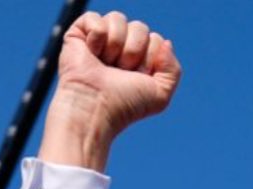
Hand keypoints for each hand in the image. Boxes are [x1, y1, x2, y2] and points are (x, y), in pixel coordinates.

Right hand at [39, 10, 182, 170]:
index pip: (156, 40)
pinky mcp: (80, 33)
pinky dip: (97, 37)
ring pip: (119, 19)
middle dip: (133, 52)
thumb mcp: (160, 94)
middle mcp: (120, 47)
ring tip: (105, 64)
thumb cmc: (125, 104)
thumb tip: (165, 42)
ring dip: (116, 46)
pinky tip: (92, 53)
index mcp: (139, 59)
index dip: (150, 59)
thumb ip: (173, 69)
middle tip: (120, 71)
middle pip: (140, 28)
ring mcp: (100, 39)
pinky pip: (96, 18)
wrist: (96, 107)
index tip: (136, 77)